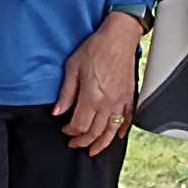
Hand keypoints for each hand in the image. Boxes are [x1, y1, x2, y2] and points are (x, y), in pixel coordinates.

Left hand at [53, 14, 142, 154]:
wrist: (118, 38)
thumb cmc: (96, 49)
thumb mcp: (72, 68)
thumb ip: (66, 93)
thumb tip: (57, 112)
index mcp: (92, 97)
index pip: (79, 125)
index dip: (70, 131)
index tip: (65, 130)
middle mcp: (107, 103)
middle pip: (95, 132)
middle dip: (83, 141)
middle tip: (75, 143)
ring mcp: (120, 102)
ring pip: (111, 131)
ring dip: (101, 143)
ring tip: (93, 150)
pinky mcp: (130, 97)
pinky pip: (127, 120)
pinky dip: (121, 131)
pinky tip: (116, 136)